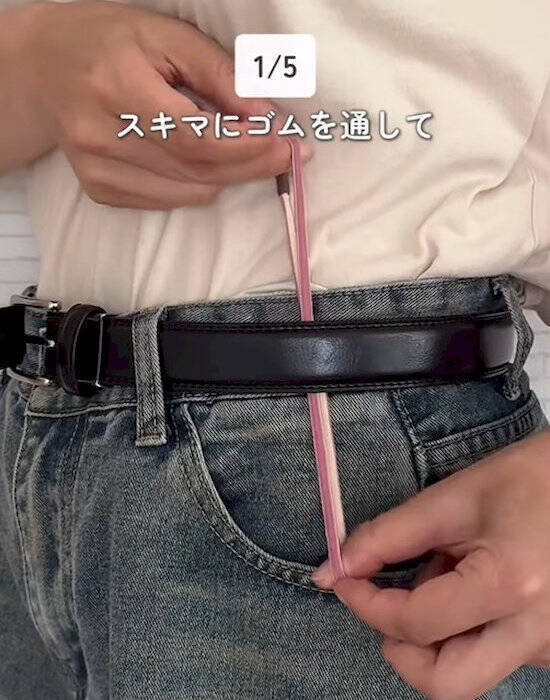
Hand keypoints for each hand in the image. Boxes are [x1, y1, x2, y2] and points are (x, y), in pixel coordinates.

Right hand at [13, 1, 308, 207]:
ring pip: (188, 192)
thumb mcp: (164, 35)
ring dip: (227, 176)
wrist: (43, 70)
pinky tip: (201, 161)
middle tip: (285, 154)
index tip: (285, 143)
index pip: (195, 137)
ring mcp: (97, 170)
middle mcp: (101, 136)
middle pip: (196, 170)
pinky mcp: (99, 190)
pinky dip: (197, 185)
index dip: (246, 147)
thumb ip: (216, 72)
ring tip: (244, 150)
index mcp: (116, 86)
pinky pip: (168, 201)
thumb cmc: (107, 42)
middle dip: (250, 165)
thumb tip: (263, 111)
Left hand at [313, 428, 549, 699]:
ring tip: (442, 572)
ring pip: (471, 671)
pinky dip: (465, 628)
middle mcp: (536, 633)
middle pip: (447, 683)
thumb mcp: (455, 497)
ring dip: (434, 635)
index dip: (366, 604)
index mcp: (509, 587)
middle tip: (384, 606)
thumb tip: (335, 569)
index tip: (343, 579)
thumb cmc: (530, 477)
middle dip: (400, 650)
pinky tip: (471, 579)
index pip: (415, 623)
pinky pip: (495, 654)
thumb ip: (389, 535)